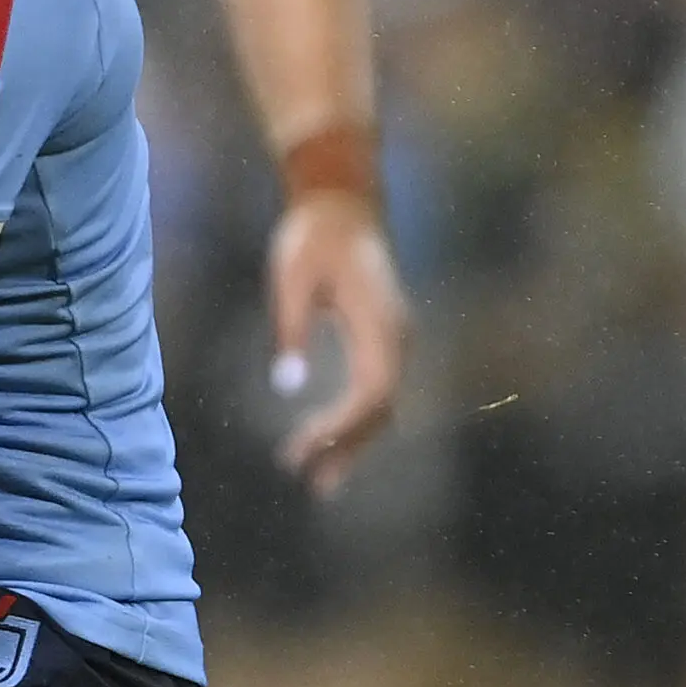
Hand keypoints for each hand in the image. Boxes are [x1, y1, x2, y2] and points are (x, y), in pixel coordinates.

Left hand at [266, 190, 409, 495]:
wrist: (342, 203)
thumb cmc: (313, 236)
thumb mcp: (293, 277)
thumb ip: (291, 329)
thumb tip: (287, 384)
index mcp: (381, 323)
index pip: (371, 393)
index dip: (340, 427)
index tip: (304, 448)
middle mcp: (398, 337)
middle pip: (381, 409)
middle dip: (348, 448)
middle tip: (313, 484)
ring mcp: (396, 339)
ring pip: (382, 405)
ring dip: (354, 443)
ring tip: (321, 483)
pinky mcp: (383, 339)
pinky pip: (376, 390)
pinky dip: (355, 421)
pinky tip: (330, 442)